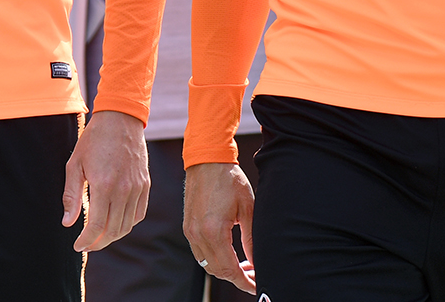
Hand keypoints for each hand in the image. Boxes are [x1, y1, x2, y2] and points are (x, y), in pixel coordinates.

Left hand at [62, 109, 148, 251]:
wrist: (120, 119)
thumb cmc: (94, 140)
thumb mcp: (75, 164)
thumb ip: (71, 196)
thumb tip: (67, 223)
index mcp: (104, 185)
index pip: (97, 226)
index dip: (86, 240)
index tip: (77, 246)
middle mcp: (124, 190)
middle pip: (113, 230)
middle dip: (98, 243)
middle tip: (86, 245)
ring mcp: (137, 188)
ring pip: (127, 225)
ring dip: (112, 236)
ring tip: (99, 236)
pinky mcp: (145, 185)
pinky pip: (139, 214)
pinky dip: (127, 224)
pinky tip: (115, 223)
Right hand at [184, 161, 256, 291]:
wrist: (207, 160)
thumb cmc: (229, 179)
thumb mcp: (248, 209)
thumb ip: (252, 239)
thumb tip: (257, 261)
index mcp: (214, 230)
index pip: (229, 269)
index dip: (244, 281)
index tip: (256, 285)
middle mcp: (198, 234)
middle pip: (217, 271)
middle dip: (236, 277)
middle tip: (253, 274)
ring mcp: (189, 231)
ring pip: (206, 264)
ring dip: (224, 269)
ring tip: (242, 265)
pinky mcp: (187, 226)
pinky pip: (199, 253)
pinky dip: (213, 258)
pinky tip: (227, 252)